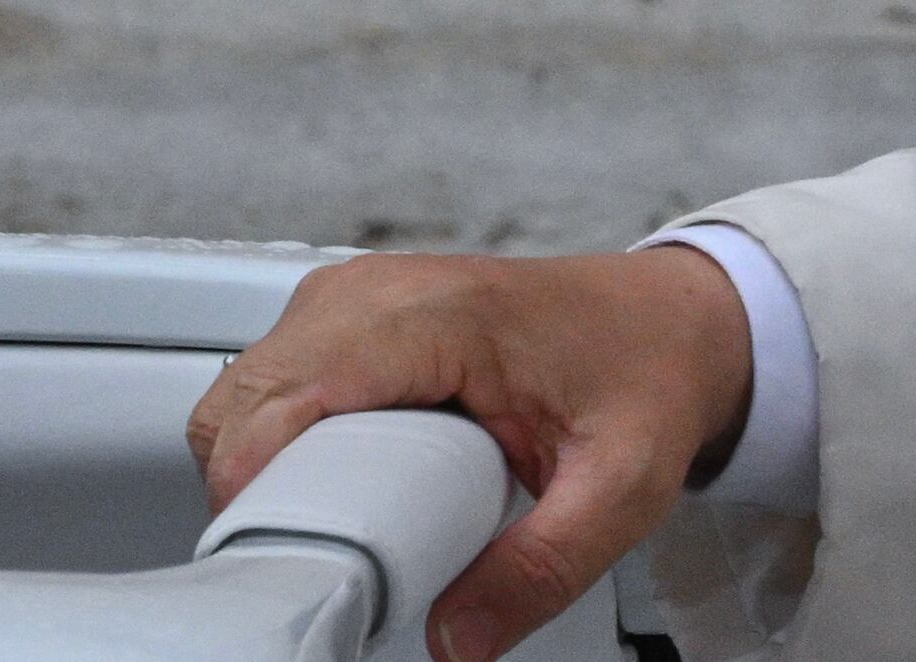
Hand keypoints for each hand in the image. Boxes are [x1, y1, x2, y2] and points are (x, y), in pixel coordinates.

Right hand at [186, 244, 755, 661]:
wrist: (671, 322)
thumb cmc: (646, 377)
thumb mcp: (622, 488)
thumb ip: (542, 569)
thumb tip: (453, 640)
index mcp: (447, 316)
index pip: (297, 385)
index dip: (258, 475)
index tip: (273, 552)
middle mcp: (389, 290)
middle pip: (247, 388)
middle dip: (250, 481)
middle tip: (309, 556)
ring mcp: (365, 294)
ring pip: (244, 381)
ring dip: (256, 460)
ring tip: (325, 523)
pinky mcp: (356, 314)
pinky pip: (271, 375)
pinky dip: (272, 436)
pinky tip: (327, 482)